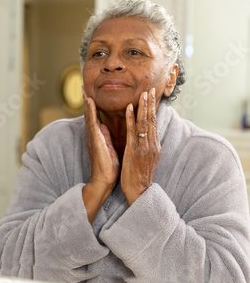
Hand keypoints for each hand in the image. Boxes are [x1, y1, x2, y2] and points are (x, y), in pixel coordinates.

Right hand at [82, 88, 119, 222]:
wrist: (104, 181)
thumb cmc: (108, 167)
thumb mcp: (108, 148)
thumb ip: (105, 137)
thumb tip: (103, 126)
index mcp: (97, 137)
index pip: (94, 118)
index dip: (92, 106)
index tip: (90, 94)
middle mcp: (92, 135)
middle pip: (88, 114)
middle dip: (86, 101)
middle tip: (83, 87)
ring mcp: (92, 137)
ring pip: (88, 116)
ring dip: (86, 103)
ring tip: (84, 90)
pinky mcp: (95, 140)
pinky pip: (92, 122)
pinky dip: (91, 111)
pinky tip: (90, 102)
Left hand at [121, 88, 160, 205]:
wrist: (139, 192)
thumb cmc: (139, 177)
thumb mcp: (146, 160)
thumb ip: (146, 147)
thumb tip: (147, 139)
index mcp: (154, 146)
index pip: (154, 125)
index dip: (153, 110)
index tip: (152, 98)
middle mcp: (152, 145)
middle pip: (152, 121)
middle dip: (151, 104)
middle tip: (150, 89)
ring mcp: (144, 147)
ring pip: (144, 123)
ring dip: (143, 107)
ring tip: (142, 94)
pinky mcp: (134, 151)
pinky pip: (133, 132)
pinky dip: (131, 118)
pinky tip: (128, 108)